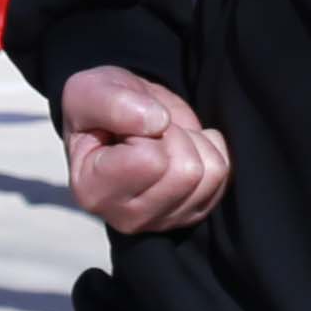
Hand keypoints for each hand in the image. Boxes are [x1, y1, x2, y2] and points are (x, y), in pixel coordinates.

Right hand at [59, 66, 231, 234]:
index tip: (126, 129)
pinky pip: (221, 175)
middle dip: (174, 134)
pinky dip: (206, 149)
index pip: (150, 161)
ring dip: (191, 141)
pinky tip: (181, 147)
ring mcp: (162, 220)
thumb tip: (158, 123)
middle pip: (186, 172)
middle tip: (150, 131)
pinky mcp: (190, 214)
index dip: (146, 130)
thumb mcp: (89, 91)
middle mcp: (126, 216)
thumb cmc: (100, 108)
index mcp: (93, 190)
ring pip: (209, 174)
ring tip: (165, 138)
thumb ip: (113, 103)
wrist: (122, 116)